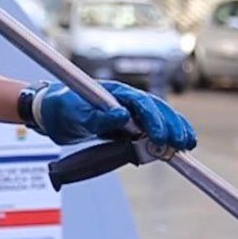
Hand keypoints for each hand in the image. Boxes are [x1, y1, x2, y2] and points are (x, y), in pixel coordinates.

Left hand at [31, 81, 197, 148]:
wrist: (51, 114)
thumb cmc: (59, 109)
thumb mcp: (74, 114)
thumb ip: (97, 116)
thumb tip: (122, 116)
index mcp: (114, 93)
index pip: (140, 102)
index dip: (153, 119)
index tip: (160, 136)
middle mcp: (125, 100)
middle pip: (156, 109)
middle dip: (171, 126)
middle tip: (181, 144)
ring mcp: (128, 111)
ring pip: (158, 118)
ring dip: (174, 130)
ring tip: (187, 145)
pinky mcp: (127, 125)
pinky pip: (151, 128)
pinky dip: (166, 135)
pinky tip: (178, 145)